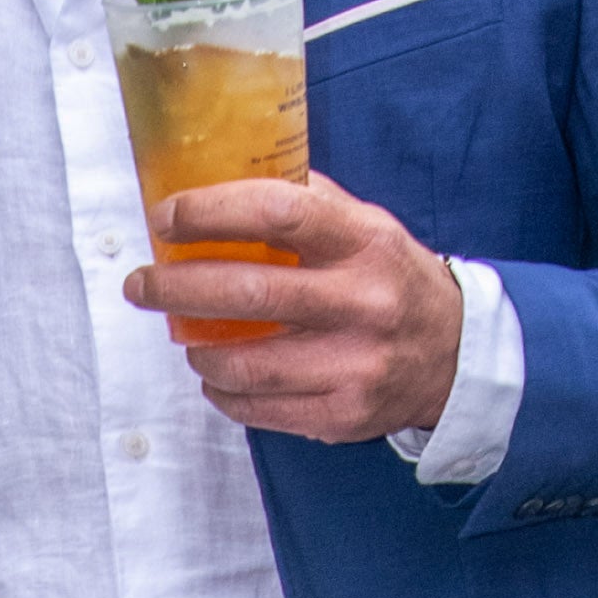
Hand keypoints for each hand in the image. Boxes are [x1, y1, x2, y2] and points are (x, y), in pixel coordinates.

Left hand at [121, 173, 467, 439]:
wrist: (456, 357)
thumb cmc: (391, 280)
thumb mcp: (367, 226)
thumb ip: (305, 205)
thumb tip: (217, 181)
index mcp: (366, 243)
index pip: (279, 214)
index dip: (212, 212)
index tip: (167, 218)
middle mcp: (364, 303)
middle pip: (249, 294)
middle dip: (177, 288)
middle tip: (141, 284)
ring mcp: (355, 366)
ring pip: (246, 363)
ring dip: (196, 348)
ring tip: (183, 334)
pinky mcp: (343, 415)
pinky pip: (258, 409)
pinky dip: (222, 390)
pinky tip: (216, 372)